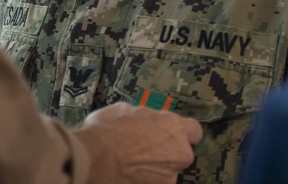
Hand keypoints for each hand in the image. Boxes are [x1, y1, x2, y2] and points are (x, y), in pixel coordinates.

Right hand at [72, 102, 201, 183]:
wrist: (93, 158)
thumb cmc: (107, 130)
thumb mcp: (124, 110)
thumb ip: (144, 116)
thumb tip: (143, 118)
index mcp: (173, 127)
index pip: (194, 130)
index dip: (182, 133)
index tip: (171, 134)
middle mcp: (179, 153)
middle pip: (180, 153)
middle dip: (166, 153)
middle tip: (144, 150)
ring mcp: (170, 176)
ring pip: (167, 172)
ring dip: (155, 169)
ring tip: (132, 165)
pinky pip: (155, 182)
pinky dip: (145, 180)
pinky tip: (129, 175)